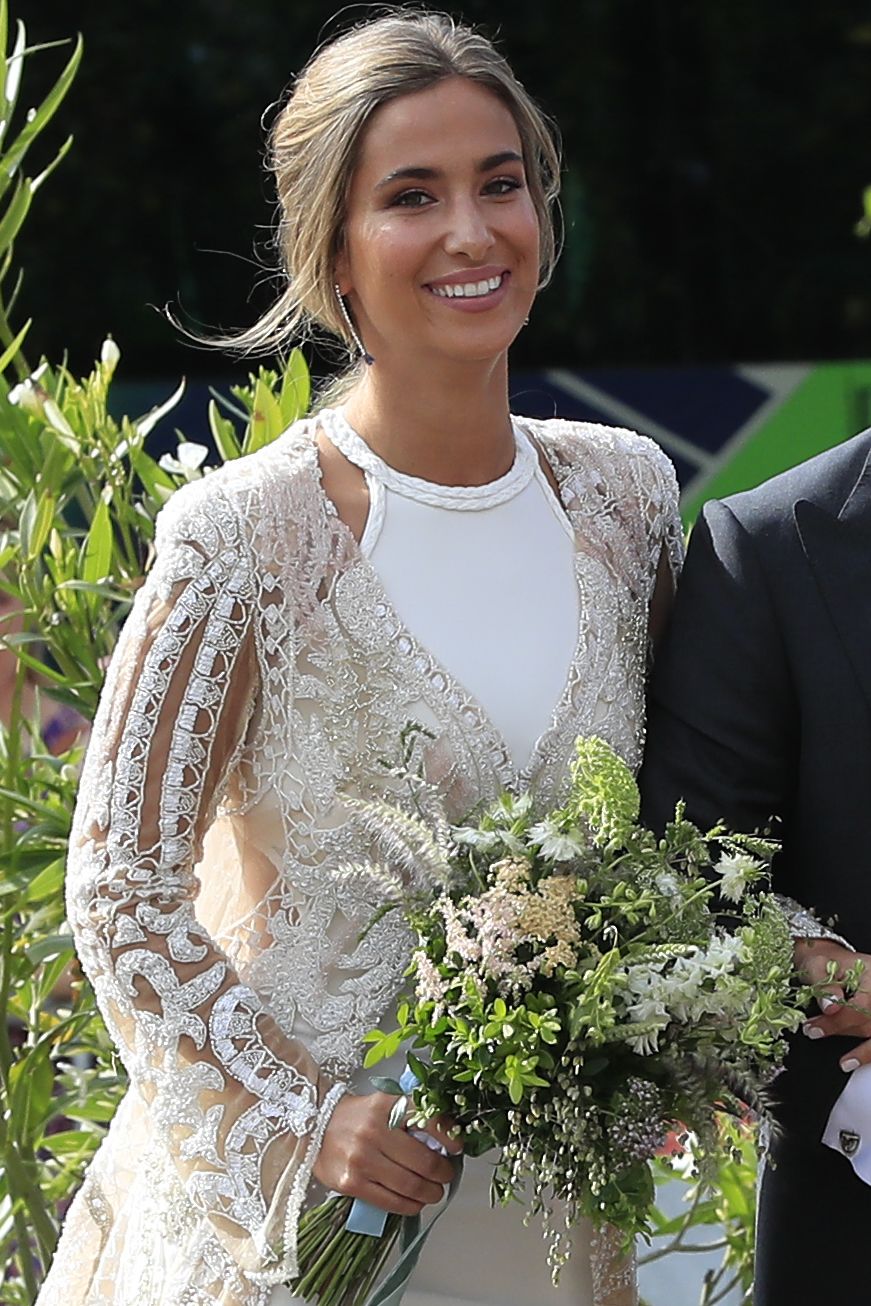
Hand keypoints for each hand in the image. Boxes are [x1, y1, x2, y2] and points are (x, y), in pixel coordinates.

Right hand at [313, 1091, 461, 1215]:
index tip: (457, 1148)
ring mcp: (362, 1159)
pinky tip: (415, 1203)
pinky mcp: (351, 1183)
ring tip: (434, 1192)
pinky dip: (410, 1206)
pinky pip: (390, 1202)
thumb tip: (447, 1140)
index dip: (449, 1137)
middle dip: (442, 1173)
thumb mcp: (385, 1104)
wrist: (315, 1126)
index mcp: (386, 1106)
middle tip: (446, 1176)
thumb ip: (412, 1116)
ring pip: (410, 1185)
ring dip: (430, 1193)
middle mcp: (374, 1131)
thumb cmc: (357, 1117)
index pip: (428, 1120)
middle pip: (424, 1161)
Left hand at [797, 938, 870, 1072]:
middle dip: (838, 1029)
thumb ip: (825, 985)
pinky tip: (849, 1061)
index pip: (863, 1004)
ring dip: (850, 1044)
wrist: (829, 961)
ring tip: (823, 1041)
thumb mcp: (818, 965)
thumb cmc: (825, 962)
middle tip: (811, 1031)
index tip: (813, 1026)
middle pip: (868, 1021)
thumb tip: (831, 1007)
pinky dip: (865, 1053)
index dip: (839, 1019)